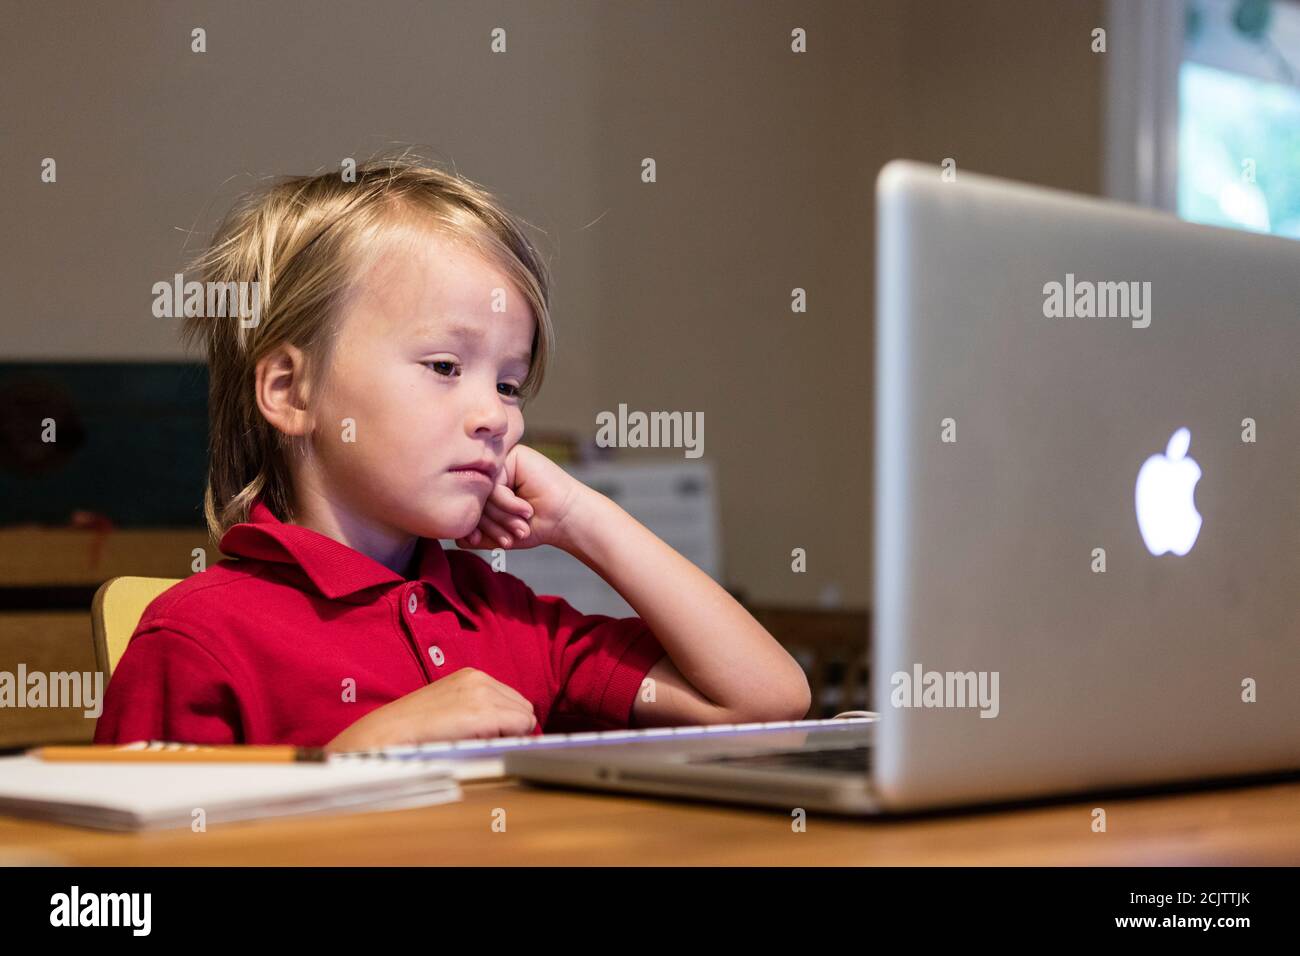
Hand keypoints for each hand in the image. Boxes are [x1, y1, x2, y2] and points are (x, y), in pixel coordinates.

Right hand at [324, 668, 536, 752]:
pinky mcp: (483, 711)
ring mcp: (483, 693)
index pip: (513, 700)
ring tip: (477, 742)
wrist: (389, 732)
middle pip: (523, 708)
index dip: (507, 722)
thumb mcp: (450, 707)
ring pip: (525, 718)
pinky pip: (520, 727)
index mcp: (472, 675)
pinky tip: (482, 744)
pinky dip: (509, 739)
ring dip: (509, 735)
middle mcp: (481, 679)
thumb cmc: (416, 729)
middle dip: (512, 728)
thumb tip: (511, 728)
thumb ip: (478, 710)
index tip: (490, 735)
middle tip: (483, 742)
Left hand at [454, 443, 590, 552]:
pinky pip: (495, 483)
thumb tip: (454, 537)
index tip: (481, 542)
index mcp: (486, 486)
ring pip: (482, 491)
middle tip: (507, 540)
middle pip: (473, 497)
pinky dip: (508, 502)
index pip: (466, 503)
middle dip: (489, 523)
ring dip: (501, 515)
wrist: (567, 519)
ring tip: (520, 527)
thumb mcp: (500, 533)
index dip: (472, 526)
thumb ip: (477, 534)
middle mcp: (492, 471)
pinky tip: (526, 509)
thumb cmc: (537, 526)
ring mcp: (501, 461)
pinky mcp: (513, 456)